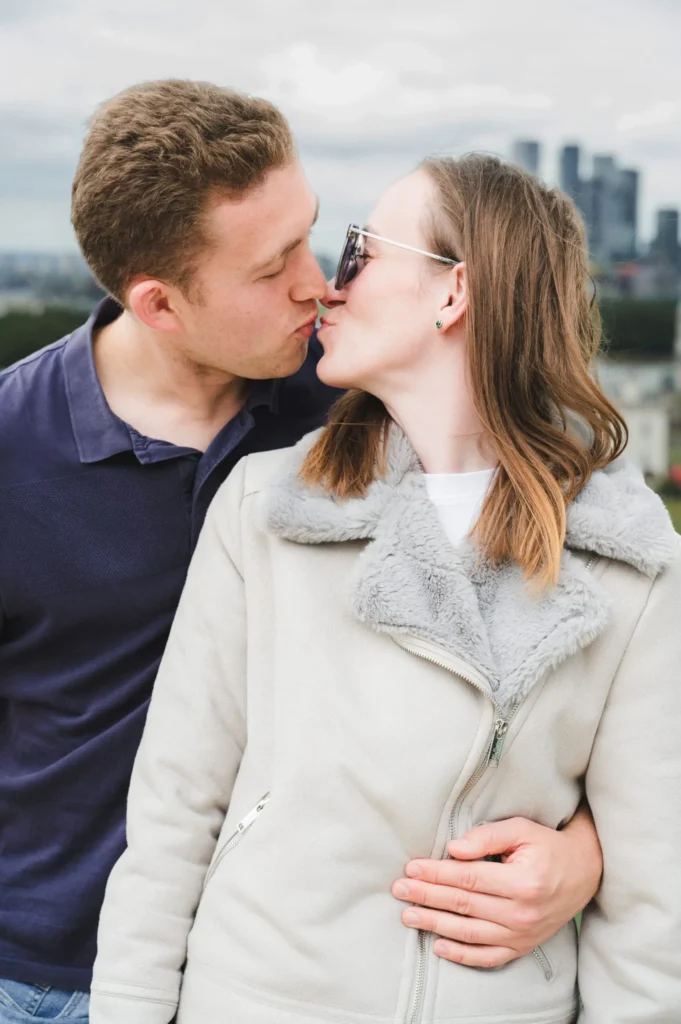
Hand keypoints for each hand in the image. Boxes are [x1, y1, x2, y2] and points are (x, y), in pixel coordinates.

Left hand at [391, 804, 601, 967]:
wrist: (584, 873)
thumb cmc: (547, 846)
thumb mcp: (521, 830)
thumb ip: (487, 837)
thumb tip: (453, 849)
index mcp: (522, 882)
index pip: (468, 879)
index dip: (436, 874)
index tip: (412, 868)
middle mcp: (522, 913)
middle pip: (464, 905)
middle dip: (427, 897)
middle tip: (399, 890)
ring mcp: (522, 934)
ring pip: (469, 933)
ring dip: (435, 924)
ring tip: (408, 915)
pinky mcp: (522, 947)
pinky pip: (487, 957)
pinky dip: (461, 955)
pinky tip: (438, 946)